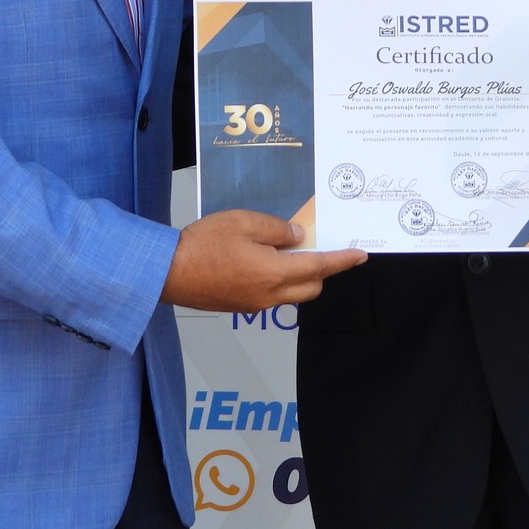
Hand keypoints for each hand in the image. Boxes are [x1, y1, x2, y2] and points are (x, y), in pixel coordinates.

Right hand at [160, 210, 366, 312]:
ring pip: (292, 295)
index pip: (320, 268)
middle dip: (321, 270)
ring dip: (298, 277)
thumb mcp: (243, 222)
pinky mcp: (240, 306)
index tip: (360, 255)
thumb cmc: (202, 244)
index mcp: (274, 273)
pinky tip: (262, 261)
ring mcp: (254, 305)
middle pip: (311, 288)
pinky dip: (278, 281)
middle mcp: (269, 295)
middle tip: (318, 247)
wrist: (167, 272)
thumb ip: (275, 229)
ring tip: (285, 251)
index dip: (342, 261)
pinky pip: (271, 297)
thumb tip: (295, 237)